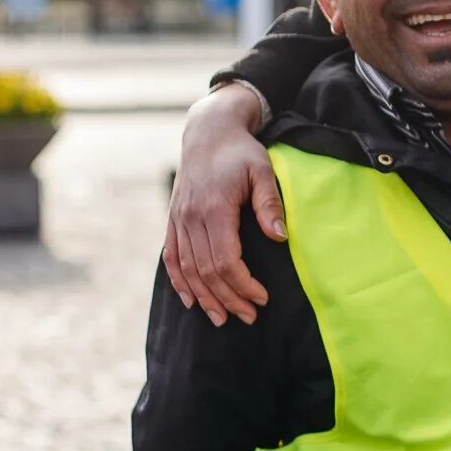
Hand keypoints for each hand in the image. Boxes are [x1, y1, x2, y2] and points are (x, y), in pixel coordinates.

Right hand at [163, 84, 287, 325]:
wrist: (208, 131)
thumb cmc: (240, 152)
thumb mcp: (262, 170)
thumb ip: (270, 202)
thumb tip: (280, 236)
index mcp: (214, 208)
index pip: (225, 260)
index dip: (242, 284)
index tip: (263, 298)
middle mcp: (191, 217)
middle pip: (206, 271)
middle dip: (228, 298)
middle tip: (249, 316)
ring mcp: (178, 219)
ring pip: (187, 269)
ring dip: (204, 298)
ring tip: (223, 319)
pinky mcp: (173, 219)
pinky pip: (171, 257)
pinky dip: (179, 282)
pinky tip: (191, 301)